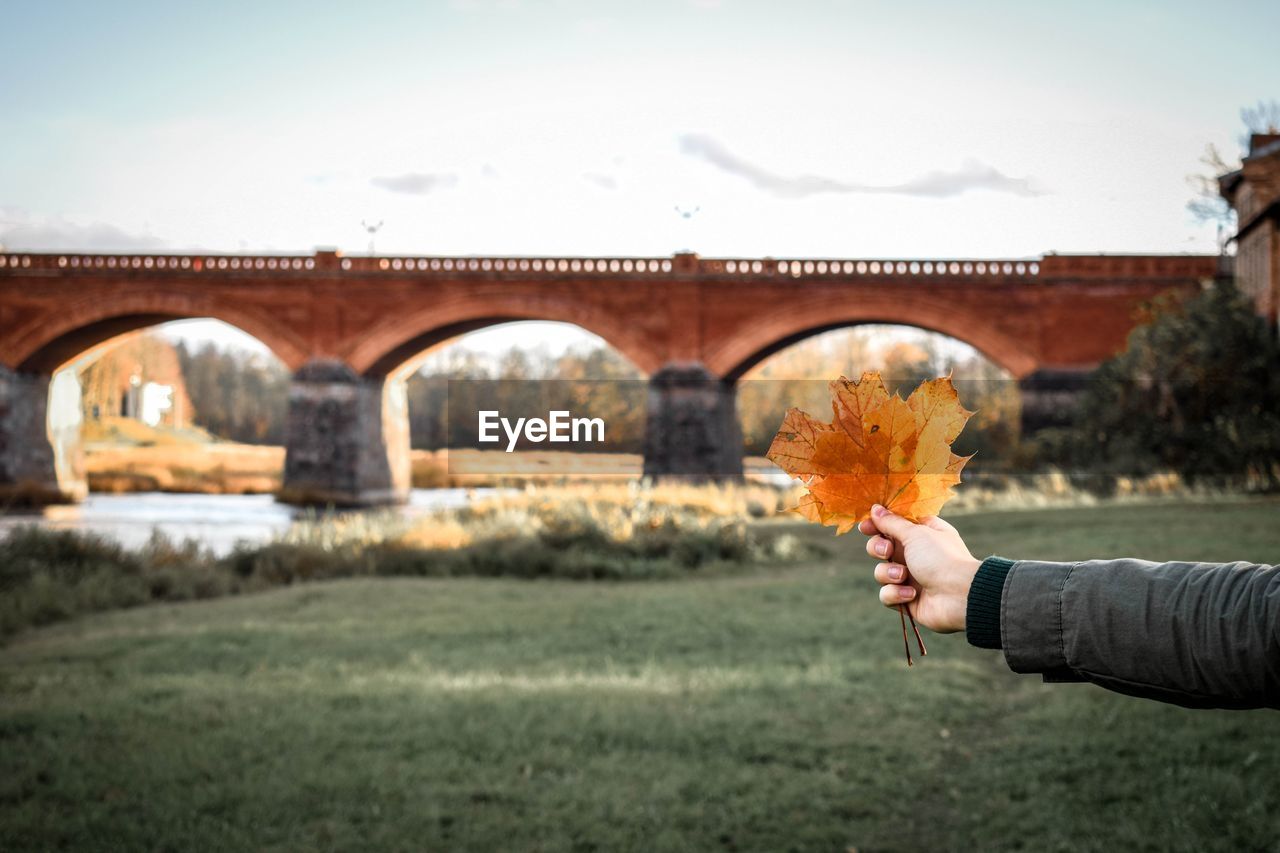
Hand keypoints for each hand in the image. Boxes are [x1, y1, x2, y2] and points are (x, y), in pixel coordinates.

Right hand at [858, 504, 980, 633]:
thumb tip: (875, 509)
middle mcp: (914, 554)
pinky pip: (887, 594)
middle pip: (880, 547)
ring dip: (889, 574)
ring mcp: (910, 577)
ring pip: (881, 572)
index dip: (877, 525)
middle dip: (878, 549)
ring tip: (903, 576)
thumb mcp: (915, 534)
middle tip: (887, 551)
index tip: (865, 527)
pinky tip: (911, 594)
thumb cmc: (941, 558)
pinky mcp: (906, 599)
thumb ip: (891, 522)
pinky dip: (896, 594)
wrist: (960, 596)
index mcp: (921, 534)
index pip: (893, 524)